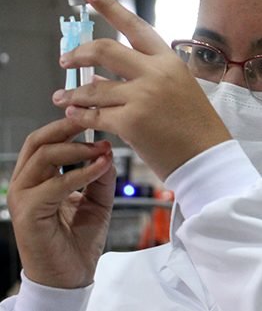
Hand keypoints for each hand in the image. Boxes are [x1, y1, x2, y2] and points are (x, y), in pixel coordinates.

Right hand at [7, 118, 114, 287]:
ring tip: (101, 149)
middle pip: (37, 141)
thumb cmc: (77, 241)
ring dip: (76, 149)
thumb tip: (107, 152)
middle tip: (94, 120)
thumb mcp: (97, 201)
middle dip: (67, 127)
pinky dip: (80, 173)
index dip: (68, 125)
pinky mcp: (28, 214)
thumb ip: (100, 176)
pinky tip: (100, 168)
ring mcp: (23, 198)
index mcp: (37, 179)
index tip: (94, 116)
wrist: (70, 277)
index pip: (45, 140)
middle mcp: (25, 184)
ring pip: (42, 157)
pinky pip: (54, 185)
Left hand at [52, 0, 231, 179]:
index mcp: (170, 61)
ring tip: (62, 100)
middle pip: (105, 50)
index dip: (110, 8)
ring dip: (73, 94)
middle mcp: (156, 73)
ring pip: (94, 87)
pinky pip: (94, 115)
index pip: (135, 27)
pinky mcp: (130, 121)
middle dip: (79, 53)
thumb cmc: (198, 128)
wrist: (208, 158)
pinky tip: (74, 117)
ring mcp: (142, 96)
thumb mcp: (180, 90)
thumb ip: (149, 77)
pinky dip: (80, 117)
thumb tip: (108, 73)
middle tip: (66, 61)